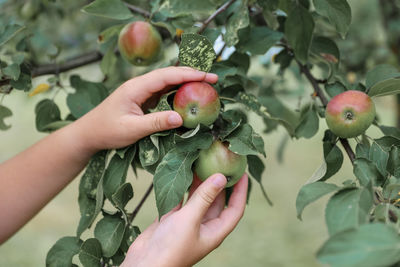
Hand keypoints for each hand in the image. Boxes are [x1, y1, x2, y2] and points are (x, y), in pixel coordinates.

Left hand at [73, 67, 217, 152]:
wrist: (88, 133)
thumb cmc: (106, 131)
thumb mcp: (132, 129)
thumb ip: (156, 123)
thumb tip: (181, 118)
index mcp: (136, 87)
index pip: (167, 75)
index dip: (189, 74)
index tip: (208, 76)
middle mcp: (139, 85)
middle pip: (169, 74)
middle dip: (192, 75)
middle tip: (214, 79)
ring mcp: (141, 91)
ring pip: (167, 81)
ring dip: (186, 82)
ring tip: (206, 85)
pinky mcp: (142, 98)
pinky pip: (163, 91)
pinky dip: (178, 92)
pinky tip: (188, 96)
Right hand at [121, 174, 247, 266]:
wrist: (144, 263)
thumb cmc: (171, 248)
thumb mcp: (190, 219)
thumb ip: (204, 197)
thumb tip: (221, 176)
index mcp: (214, 231)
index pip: (235, 209)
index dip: (240, 191)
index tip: (243, 173)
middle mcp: (203, 226)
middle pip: (217, 201)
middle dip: (219, 183)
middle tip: (220, 162)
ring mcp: (187, 222)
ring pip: (198, 199)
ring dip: (200, 183)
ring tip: (201, 163)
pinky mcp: (172, 219)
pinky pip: (181, 200)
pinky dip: (182, 188)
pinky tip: (182, 174)